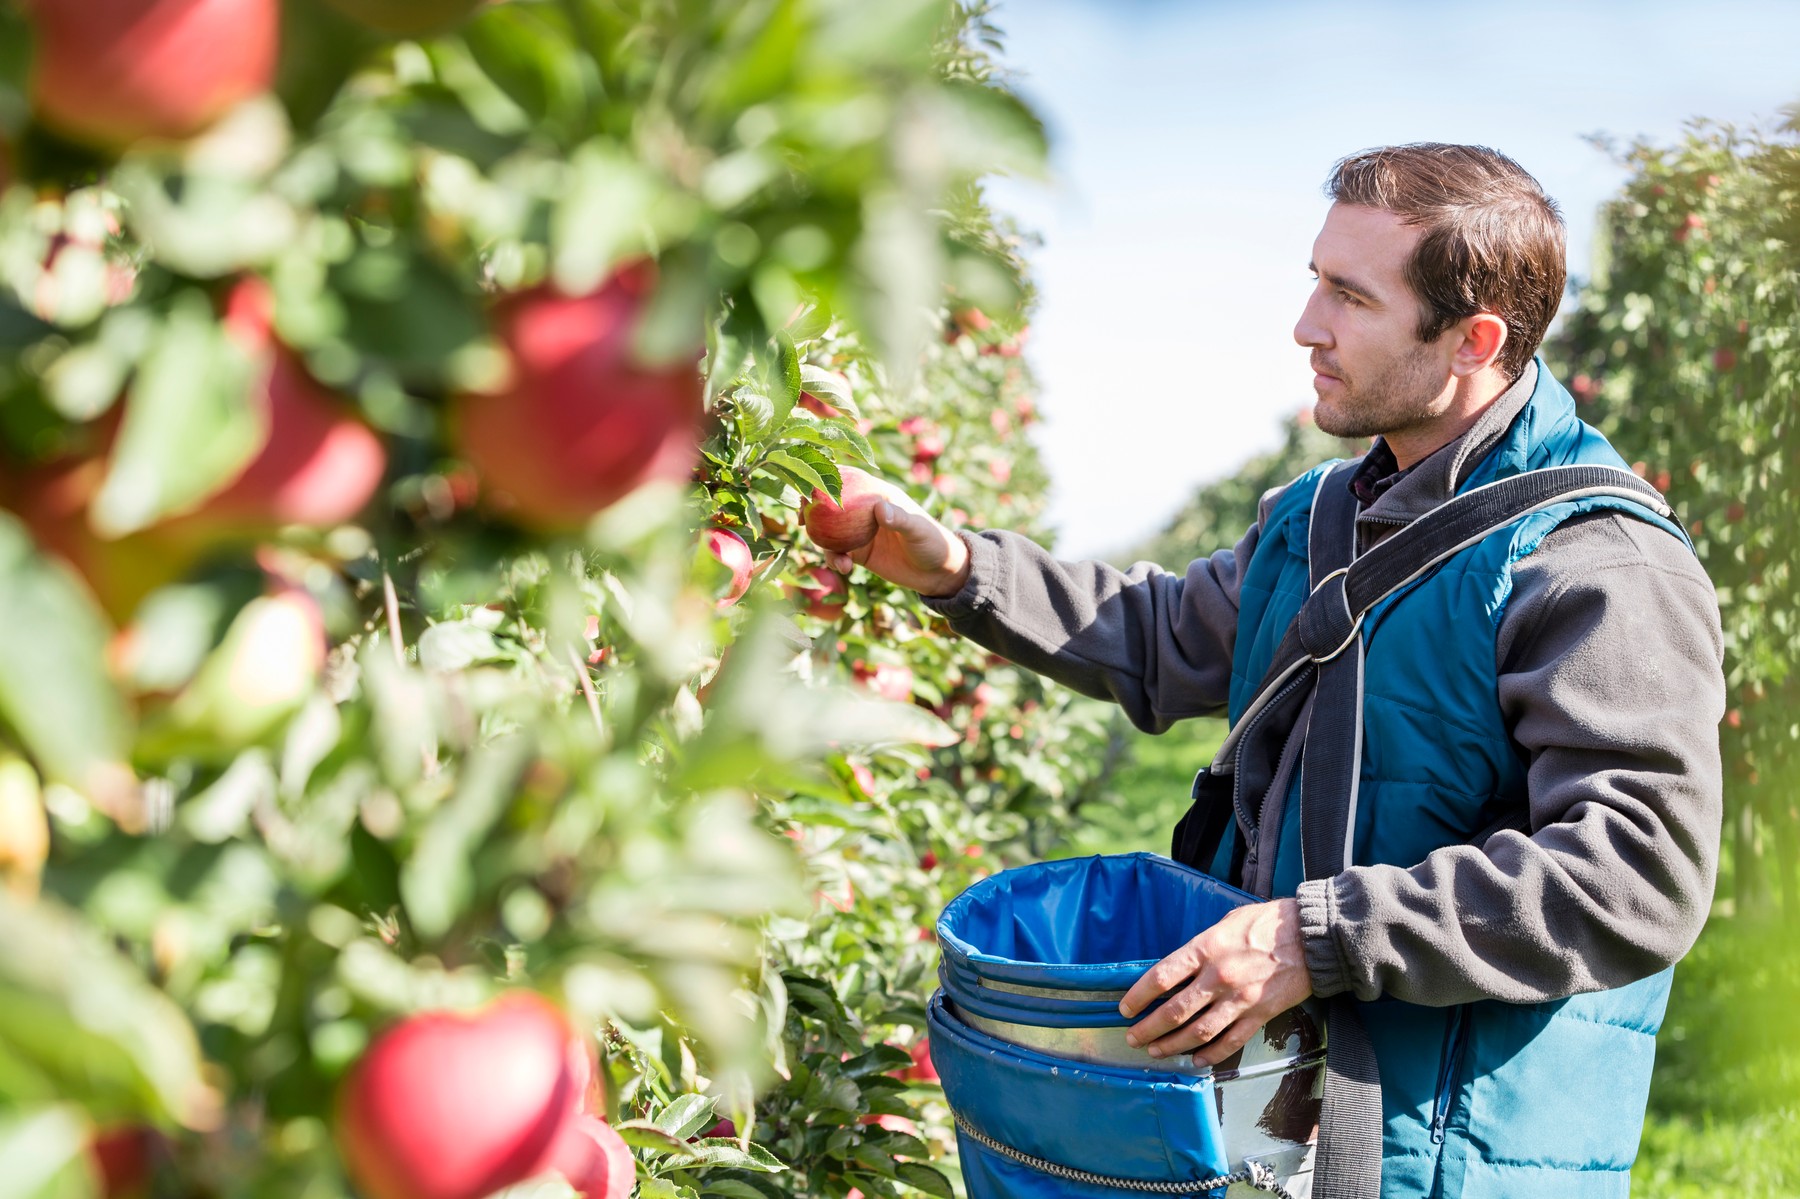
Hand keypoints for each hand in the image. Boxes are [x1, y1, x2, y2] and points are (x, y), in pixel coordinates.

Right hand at [812, 470, 969, 596]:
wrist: (939, 573)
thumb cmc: (934, 543)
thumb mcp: (919, 530)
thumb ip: (900, 519)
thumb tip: (880, 509)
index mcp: (878, 495)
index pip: (849, 480)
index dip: (825, 480)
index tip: (809, 489)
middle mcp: (865, 511)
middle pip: (831, 505)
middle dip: (812, 510)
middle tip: (801, 520)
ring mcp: (860, 532)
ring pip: (830, 531)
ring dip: (823, 542)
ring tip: (837, 560)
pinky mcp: (859, 553)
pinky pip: (837, 553)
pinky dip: (835, 560)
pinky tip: (845, 569)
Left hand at [1118, 898, 1312, 1065]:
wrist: (1311, 937)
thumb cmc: (1267, 922)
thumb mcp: (1226, 922)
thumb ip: (1201, 946)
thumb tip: (1179, 966)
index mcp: (1206, 949)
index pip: (1161, 977)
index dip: (1138, 996)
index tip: (1125, 1008)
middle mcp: (1218, 977)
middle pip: (1174, 1011)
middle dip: (1148, 1029)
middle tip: (1132, 1038)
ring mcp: (1239, 1000)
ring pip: (1197, 1032)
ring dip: (1172, 1046)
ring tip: (1155, 1052)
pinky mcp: (1259, 1016)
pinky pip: (1230, 1042)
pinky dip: (1210, 1055)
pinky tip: (1195, 1060)